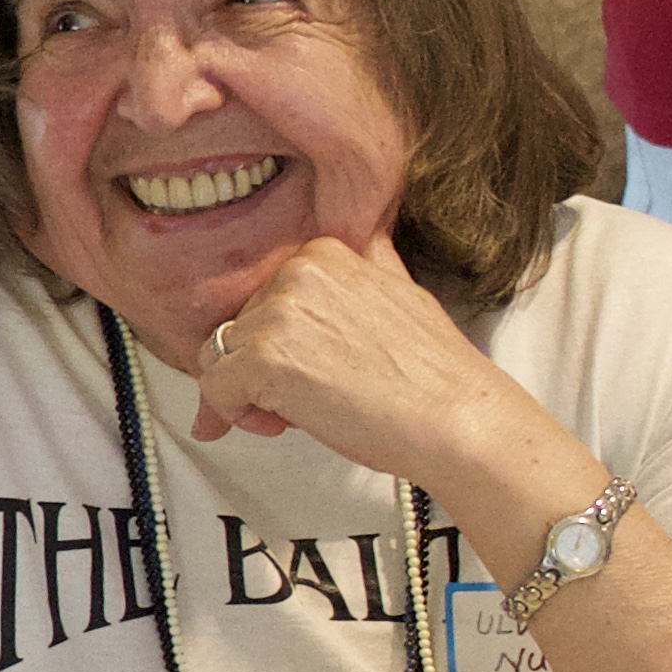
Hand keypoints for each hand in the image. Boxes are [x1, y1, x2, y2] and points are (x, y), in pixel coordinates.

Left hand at [188, 236, 581, 506]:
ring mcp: (277, 314)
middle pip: (238, 327)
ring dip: (248, 393)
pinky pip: (214, 389)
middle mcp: (296, 274)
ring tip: (295, 414)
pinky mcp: (262, 358)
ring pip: (219, 356)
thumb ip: (360, 271)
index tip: (310, 366)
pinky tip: (279, 424)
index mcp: (324, 254)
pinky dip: (234, 415)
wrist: (457, 419)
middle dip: (261, 369)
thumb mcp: (397, 294)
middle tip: (310, 398)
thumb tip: (350, 247)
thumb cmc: (431, 375)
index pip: (264, 298)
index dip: (278, 340)